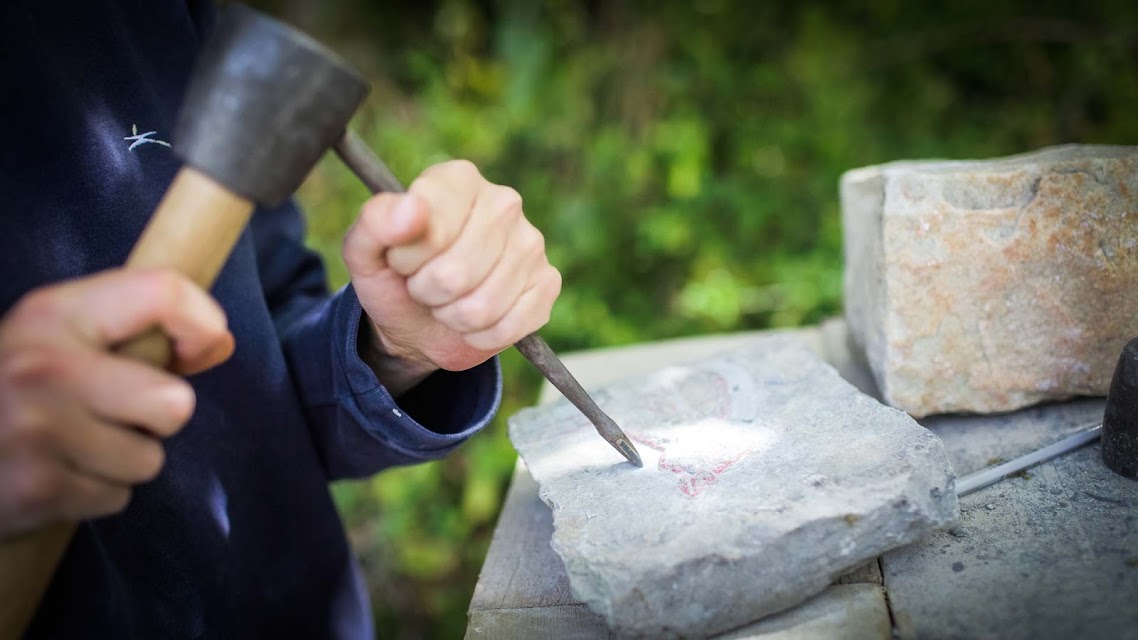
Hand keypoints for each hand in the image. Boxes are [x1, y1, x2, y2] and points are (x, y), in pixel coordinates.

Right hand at [0, 269, 232, 538]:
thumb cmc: (5, 388)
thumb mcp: (57, 337)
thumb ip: (138, 332)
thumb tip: (220, 343)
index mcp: (52, 313)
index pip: (163, 292)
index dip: (202, 323)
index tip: (198, 349)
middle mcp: (44, 365)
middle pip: (175, 403)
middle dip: (154, 418)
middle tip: (108, 414)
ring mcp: (37, 429)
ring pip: (149, 459)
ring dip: (120, 461)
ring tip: (72, 446)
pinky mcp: (36, 487)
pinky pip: (116, 497)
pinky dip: (92, 493)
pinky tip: (53, 474)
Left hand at [343, 160, 561, 394]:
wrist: (419, 322)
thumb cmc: (395, 276)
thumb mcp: (366, 251)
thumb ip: (376, 222)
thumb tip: (411, 208)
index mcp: (458, 180)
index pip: (429, 225)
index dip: (407, 257)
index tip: (401, 258)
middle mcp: (503, 203)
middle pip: (456, 274)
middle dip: (430, 292)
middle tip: (425, 284)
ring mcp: (531, 243)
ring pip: (482, 306)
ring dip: (453, 316)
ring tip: (448, 300)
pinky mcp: (547, 283)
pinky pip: (508, 326)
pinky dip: (481, 335)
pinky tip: (475, 319)